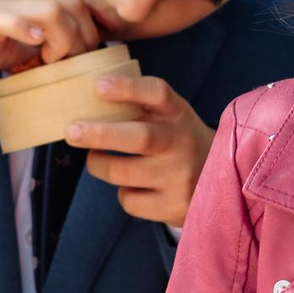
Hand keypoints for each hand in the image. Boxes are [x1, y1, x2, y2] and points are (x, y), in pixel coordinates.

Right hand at [0, 0, 99, 77]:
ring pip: (53, 10)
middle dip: (82, 40)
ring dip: (63, 41)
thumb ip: (42, 40)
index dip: (88, 32)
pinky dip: (27, 31)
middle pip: (73, 6)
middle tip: (69, 65)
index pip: (77, 3)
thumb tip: (72, 60)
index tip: (79, 58)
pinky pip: (9, 17)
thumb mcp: (13, 36)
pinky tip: (34, 46)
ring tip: (49, 62)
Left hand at [68, 75, 213, 223]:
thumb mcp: (169, 116)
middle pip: (141, 137)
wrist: (222, 178)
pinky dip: (123, 192)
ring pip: (122, 173)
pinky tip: (134, 186)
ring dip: (98, 164)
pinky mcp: (174, 206)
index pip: (158, 94)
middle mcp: (183, 143)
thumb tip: (83, 100)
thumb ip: (138, 107)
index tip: (99, 86)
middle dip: (101, 134)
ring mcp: (180, 177)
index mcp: (179, 113)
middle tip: (71, 131)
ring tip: (96, 159)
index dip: (128, 88)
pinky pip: (129, 200)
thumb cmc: (177, 139)